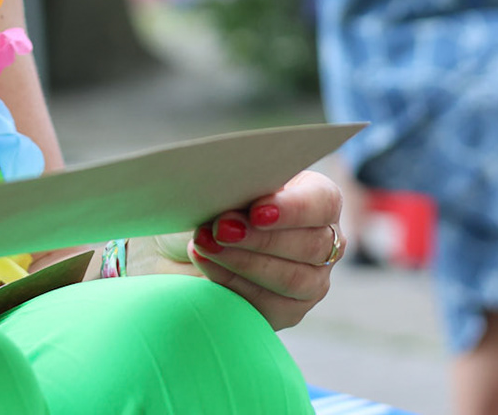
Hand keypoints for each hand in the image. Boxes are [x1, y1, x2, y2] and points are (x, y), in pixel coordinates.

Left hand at [129, 169, 343, 329]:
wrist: (174, 248)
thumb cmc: (205, 207)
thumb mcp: (222, 188)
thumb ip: (241, 185)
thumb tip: (238, 187)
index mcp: (314, 197)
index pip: (323, 202)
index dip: (293, 209)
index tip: (256, 212)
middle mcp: (320, 239)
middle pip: (311, 244)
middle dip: (260, 238)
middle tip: (219, 228)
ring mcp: (310, 280)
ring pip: (294, 278)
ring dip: (243, 261)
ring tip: (205, 244)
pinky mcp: (287, 311)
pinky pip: (271, 304)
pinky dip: (232, 283)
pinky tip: (205, 263)